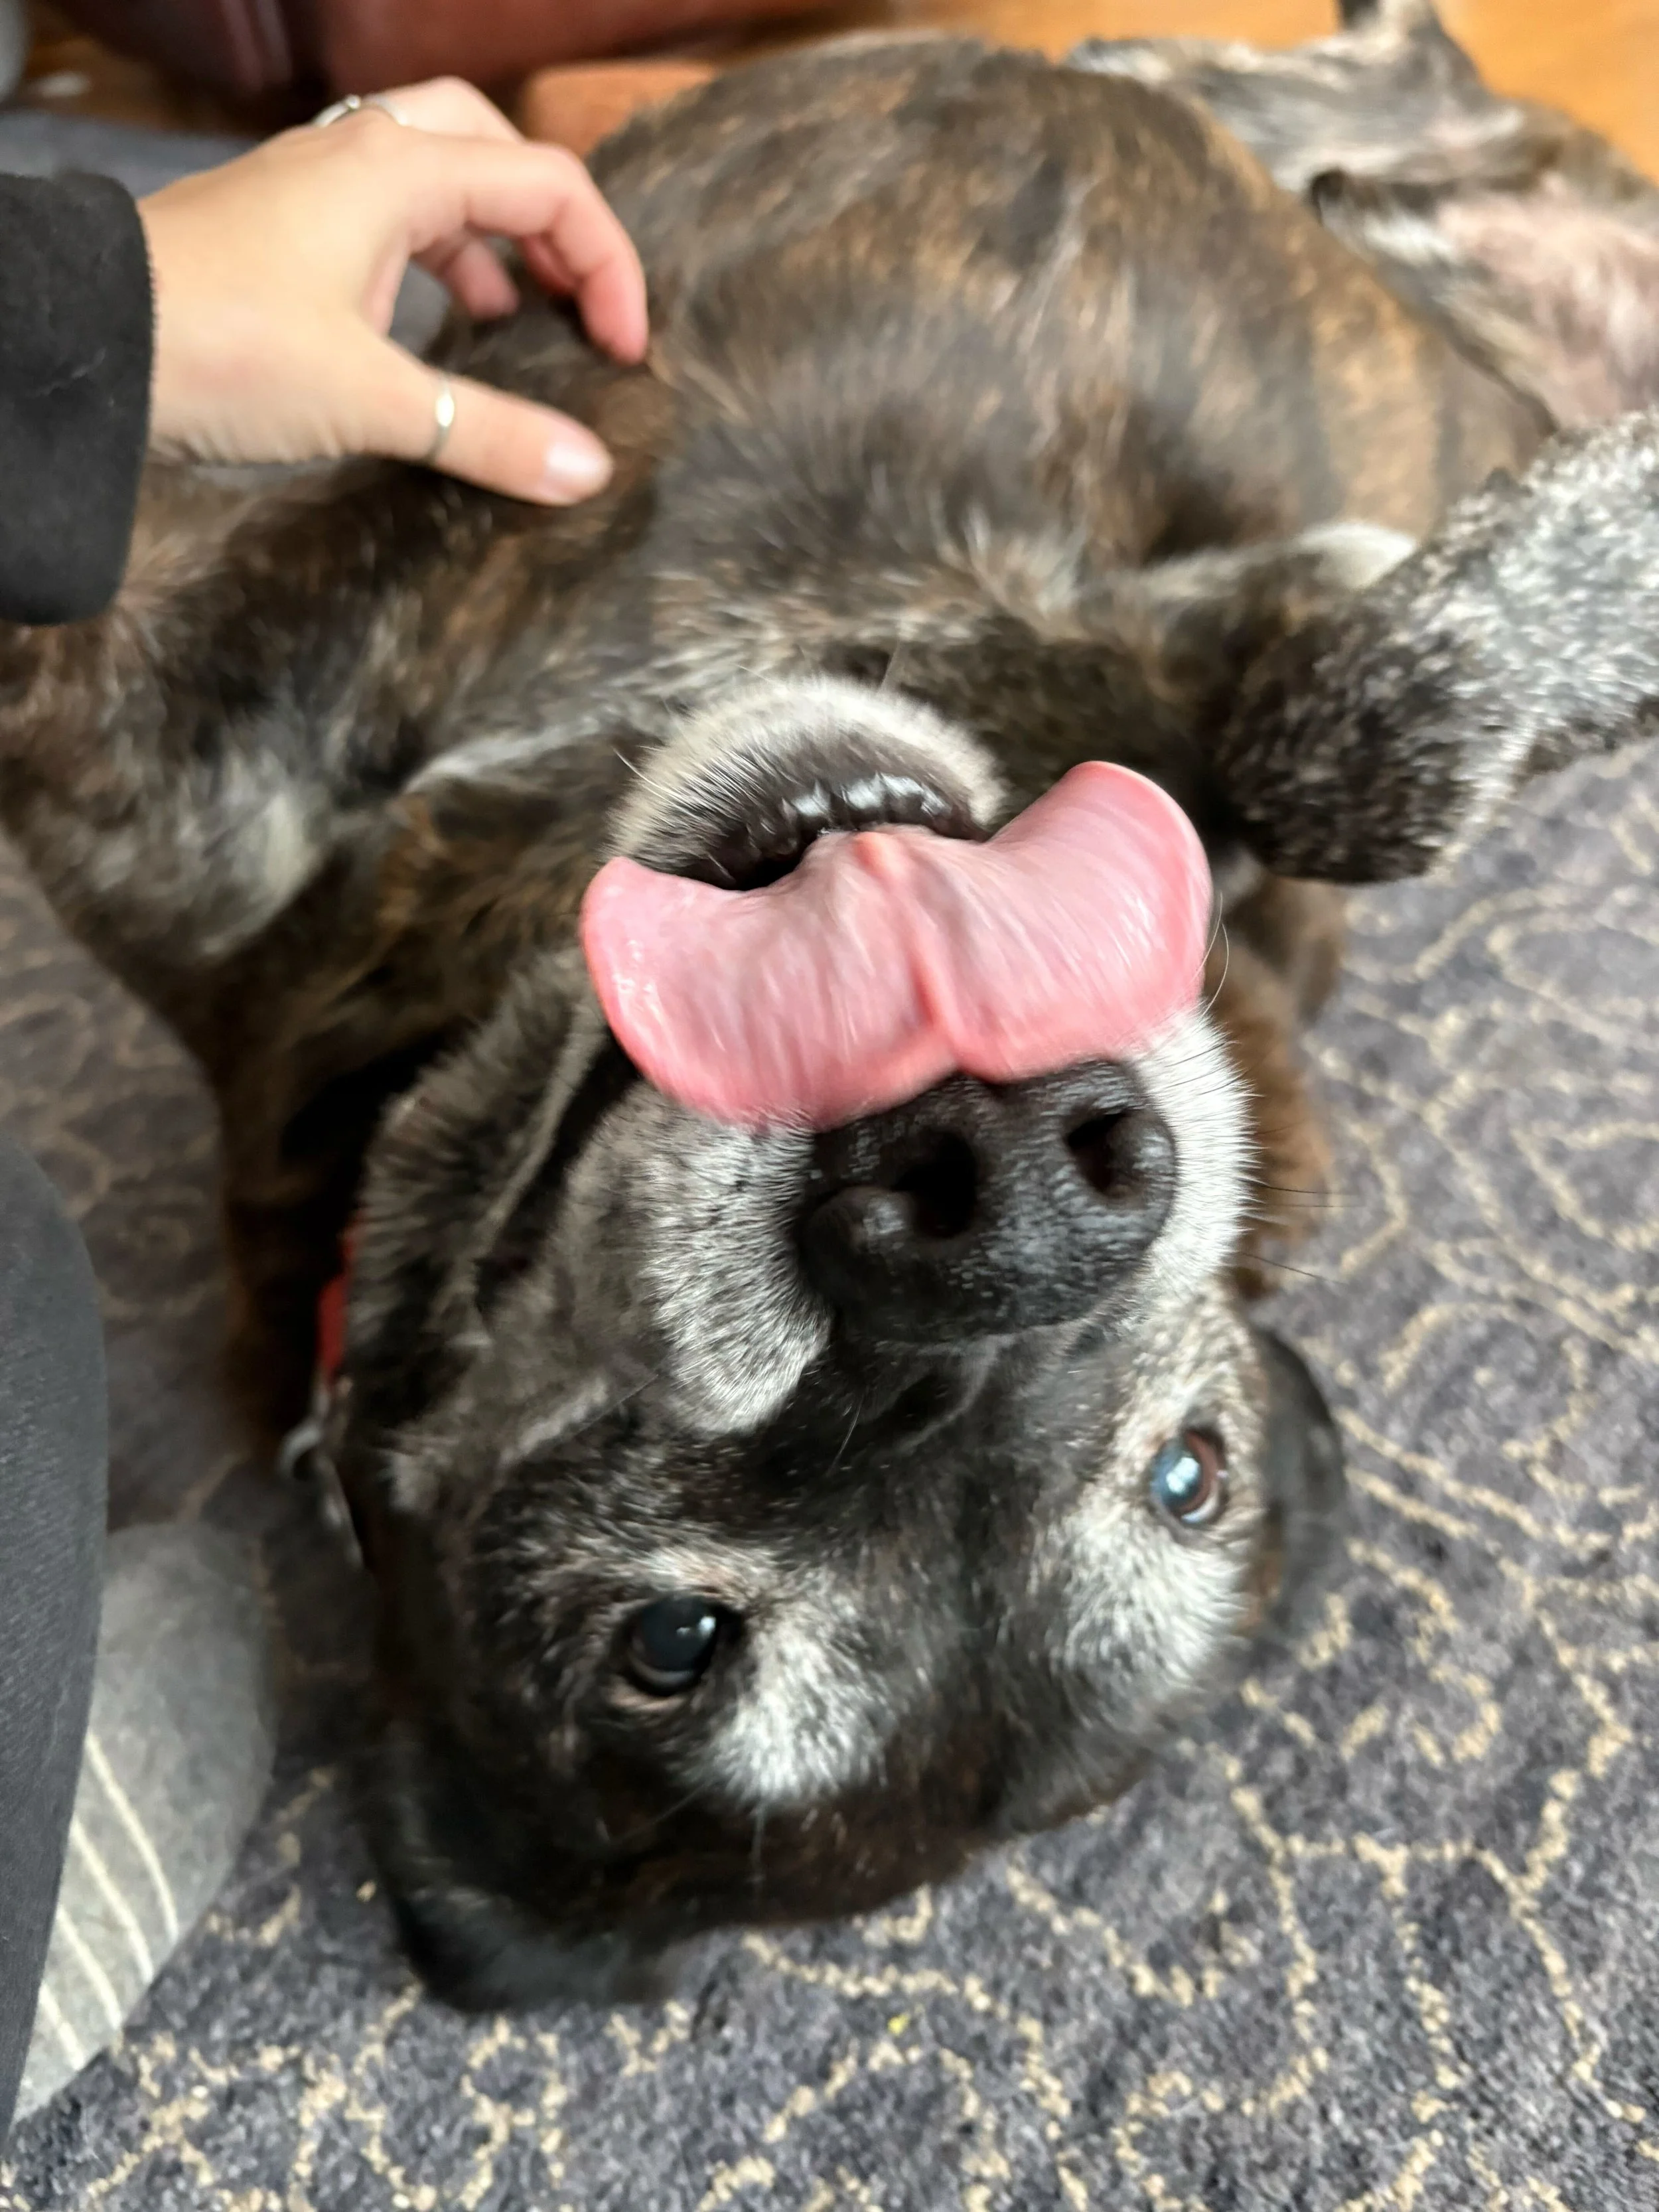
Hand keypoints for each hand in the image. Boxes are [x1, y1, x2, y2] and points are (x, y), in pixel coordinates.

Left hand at [138, 78, 648, 502]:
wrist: (88, 346)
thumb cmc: (218, 348)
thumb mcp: (373, 401)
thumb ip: (489, 434)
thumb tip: (587, 471)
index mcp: (397, 170)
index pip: (548, 187)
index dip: (605, 265)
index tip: (623, 350)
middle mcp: (358, 155)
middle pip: (494, 152)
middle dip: (552, 229)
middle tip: (576, 308)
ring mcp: (313, 187)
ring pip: (437, 182)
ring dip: (490, 244)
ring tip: (516, 324)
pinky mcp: (281, 231)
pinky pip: (383, 223)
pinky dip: (430, 264)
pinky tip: (433, 333)